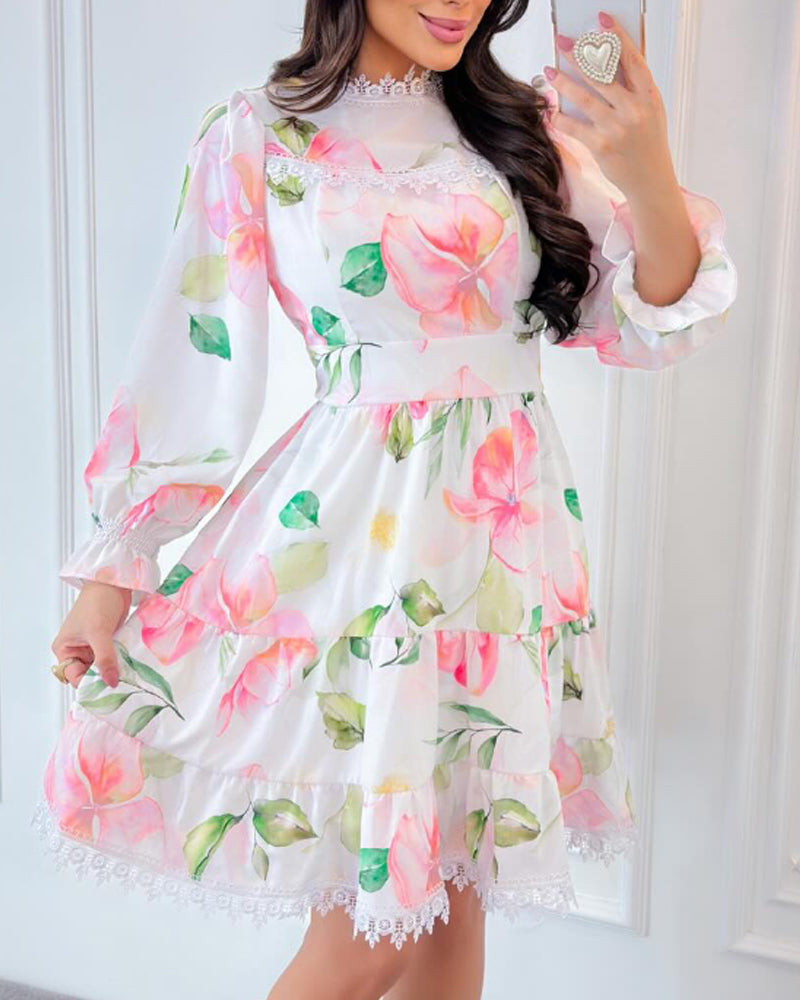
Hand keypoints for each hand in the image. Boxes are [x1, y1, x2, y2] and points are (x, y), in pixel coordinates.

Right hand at [51, 581, 132, 688]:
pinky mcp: (107, 641)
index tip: (107, 690)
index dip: (88, 684)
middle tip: (121, 685)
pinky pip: (112, 658)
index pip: (74, 676)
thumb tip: (111, 682)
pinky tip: (130, 666)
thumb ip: (104, 659)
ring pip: (102, 666)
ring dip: (113, 670)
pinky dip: (119, 661)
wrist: (114, 583)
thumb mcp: (99, 633)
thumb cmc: (97, 602)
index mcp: (65, 649)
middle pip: (88, 673)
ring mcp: (92, 646)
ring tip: (128, 677)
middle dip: (103, 678)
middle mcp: (76, 649)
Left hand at [544, 11, 676, 200]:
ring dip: (563, 82)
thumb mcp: (652, 110)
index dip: (616, 37)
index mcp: (648, 96)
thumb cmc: (649, 144)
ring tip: (550, 71)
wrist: (651, 180)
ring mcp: (617, 128)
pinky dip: (559, 117)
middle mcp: (633, 109)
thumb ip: (636, 87)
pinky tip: (550, 109)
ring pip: (584, 97)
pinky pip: (574, 127)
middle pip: (602, 74)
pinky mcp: (601, 146)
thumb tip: (614, 61)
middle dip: (579, 55)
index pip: (632, 59)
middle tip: (563, 42)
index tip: (602, 21)